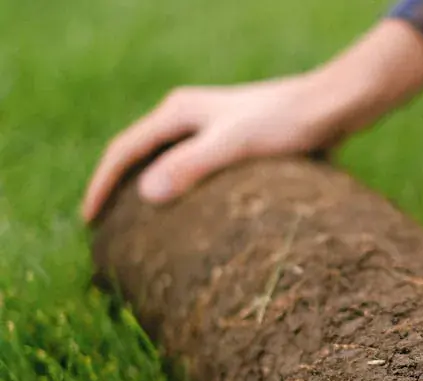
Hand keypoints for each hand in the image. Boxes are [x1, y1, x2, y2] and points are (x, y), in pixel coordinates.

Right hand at [81, 20, 422, 221]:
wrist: (332, 107)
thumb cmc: (286, 122)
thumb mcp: (235, 144)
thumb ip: (192, 165)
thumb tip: (147, 194)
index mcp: (178, 112)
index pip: (124, 150)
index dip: (102, 186)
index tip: (90, 222)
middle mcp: (189, 117)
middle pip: (140, 155)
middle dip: (121, 190)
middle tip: (107, 231)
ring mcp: (212, 129)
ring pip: (168, 164)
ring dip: (151, 193)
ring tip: (142, 230)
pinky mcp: (235, 144)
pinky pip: (195, 172)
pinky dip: (183, 194)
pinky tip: (192, 220)